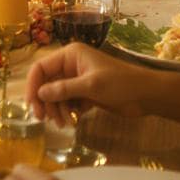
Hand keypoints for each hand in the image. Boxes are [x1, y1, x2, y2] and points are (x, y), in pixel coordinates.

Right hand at [25, 43, 159, 126]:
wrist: (148, 96)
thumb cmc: (121, 84)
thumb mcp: (91, 86)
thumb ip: (64, 89)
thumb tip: (39, 94)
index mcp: (70, 55)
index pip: (41, 68)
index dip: (33, 85)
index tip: (32, 104)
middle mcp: (70, 66)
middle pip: (47, 83)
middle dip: (45, 101)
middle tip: (44, 119)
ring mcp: (77, 80)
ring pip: (56, 95)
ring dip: (56, 109)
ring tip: (63, 124)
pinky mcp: (85, 93)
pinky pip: (68, 102)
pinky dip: (67, 112)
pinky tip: (71, 121)